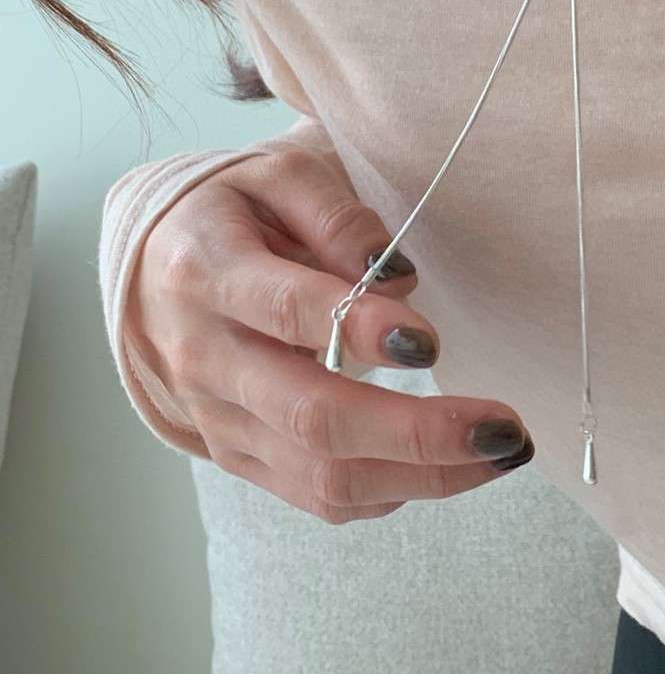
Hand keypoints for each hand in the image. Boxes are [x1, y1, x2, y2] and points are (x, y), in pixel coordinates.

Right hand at [127, 144, 533, 521]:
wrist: (153, 271)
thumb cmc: (233, 214)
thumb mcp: (277, 177)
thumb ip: (334, 214)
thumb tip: (395, 275)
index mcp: (208, 272)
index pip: (288, 310)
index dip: (362, 330)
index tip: (431, 343)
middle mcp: (207, 356)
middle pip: (312, 416)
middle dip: (416, 433)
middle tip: (502, 430)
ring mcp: (219, 418)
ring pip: (322, 475)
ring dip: (422, 476)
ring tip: (501, 453)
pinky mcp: (238, 457)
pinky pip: (317, 496)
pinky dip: (390, 491)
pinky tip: (446, 468)